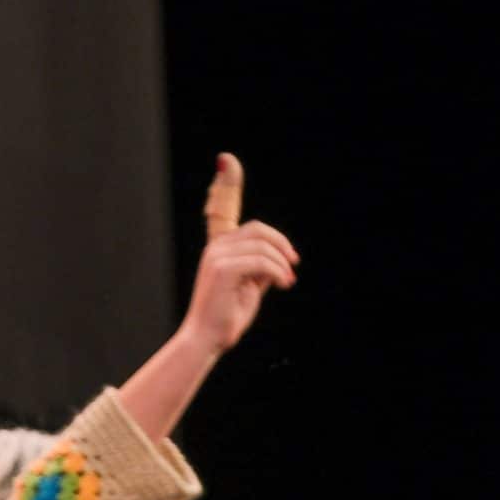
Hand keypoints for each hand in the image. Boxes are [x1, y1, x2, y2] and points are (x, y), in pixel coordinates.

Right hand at [180, 153, 296, 356]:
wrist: (207, 339)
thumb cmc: (227, 317)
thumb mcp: (249, 286)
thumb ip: (261, 266)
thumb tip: (280, 257)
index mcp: (218, 249)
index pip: (221, 209)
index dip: (225, 182)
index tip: (226, 159)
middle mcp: (215, 248)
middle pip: (257, 229)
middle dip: (280, 244)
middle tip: (292, 265)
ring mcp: (216, 257)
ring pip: (262, 245)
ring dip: (281, 263)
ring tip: (287, 281)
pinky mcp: (222, 269)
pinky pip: (260, 260)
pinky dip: (277, 271)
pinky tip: (284, 284)